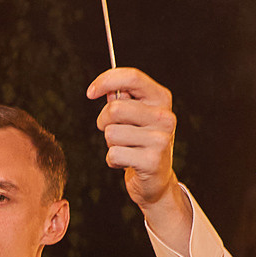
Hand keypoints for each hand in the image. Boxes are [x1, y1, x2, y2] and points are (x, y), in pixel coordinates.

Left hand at [88, 68, 178, 210]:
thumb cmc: (140, 142)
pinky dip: (113, 160)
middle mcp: (165, 117)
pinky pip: (114, 154)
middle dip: (104, 121)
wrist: (157, 180)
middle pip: (115, 108)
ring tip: (125, 148)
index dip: (106, 81)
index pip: (132, 77)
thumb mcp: (135, 115)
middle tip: (113, 131)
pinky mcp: (151, 161)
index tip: (90, 93)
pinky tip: (127, 162)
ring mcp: (160, 139)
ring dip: (110, 143)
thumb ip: (122, 98)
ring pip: (111, 133)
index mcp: (161, 99)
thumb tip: (105, 89)